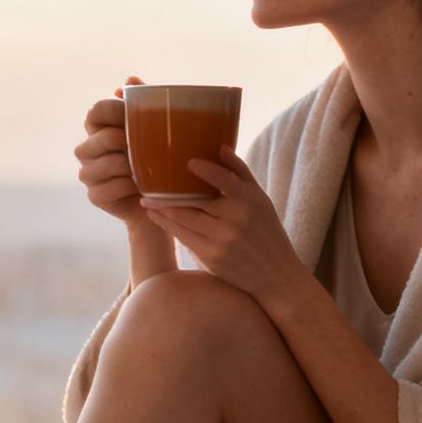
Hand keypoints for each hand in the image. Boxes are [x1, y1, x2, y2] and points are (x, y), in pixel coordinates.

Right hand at [75, 75, 153, 226]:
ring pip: (107, 163)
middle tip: (145, 149)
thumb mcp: (155, 128)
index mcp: (98, 127)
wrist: (160, 198)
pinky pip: (109, 188)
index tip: (137, 118)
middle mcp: (87, 148)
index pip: (97, 110)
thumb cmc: (156, 157)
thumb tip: (130, 79)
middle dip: (127, 142)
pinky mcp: (95, 196)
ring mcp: (88, 173)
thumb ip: (143, 102)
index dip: (117, 111)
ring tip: (145, 170)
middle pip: (102, 137)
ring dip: (130, 166)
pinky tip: (140, 188)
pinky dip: (128, 187)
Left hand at [138, 146, 307, 304]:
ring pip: (184, 219)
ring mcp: (222, 240)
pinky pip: (184, 237)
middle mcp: (236, 220)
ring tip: (146, 200)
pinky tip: (157, 217)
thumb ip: (240, 173)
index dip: (205, 170)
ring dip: (161, 210)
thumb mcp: (260, 200)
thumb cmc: (267, 231)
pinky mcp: (212, 258)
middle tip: (148, 184)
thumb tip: (220, 147)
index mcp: (250, 200)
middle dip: (168, 194)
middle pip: (195, 201)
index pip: (225, 179)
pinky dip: (168, 225)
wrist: (275, 275)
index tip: (188, 162)